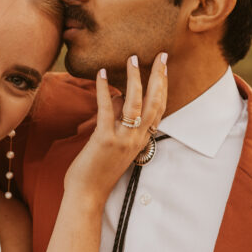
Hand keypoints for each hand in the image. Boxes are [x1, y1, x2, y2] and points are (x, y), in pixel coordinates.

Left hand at [64, 52, 167, 205]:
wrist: (87, 195)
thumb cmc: (97, 171)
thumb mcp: (115, 145)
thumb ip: (120, 123)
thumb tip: (120, 98)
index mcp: (141, 141)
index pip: (159, 110)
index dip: (163, 87)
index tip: (164, 67)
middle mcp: (136, 140)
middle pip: (154, 103)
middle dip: (158, 77)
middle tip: (161, 56)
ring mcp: (122, 140)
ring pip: (135, 104)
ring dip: (134, 79)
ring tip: (132, 59)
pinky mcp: (104, 139)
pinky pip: (107, 109)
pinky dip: (105, 90)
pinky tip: (102, 74)